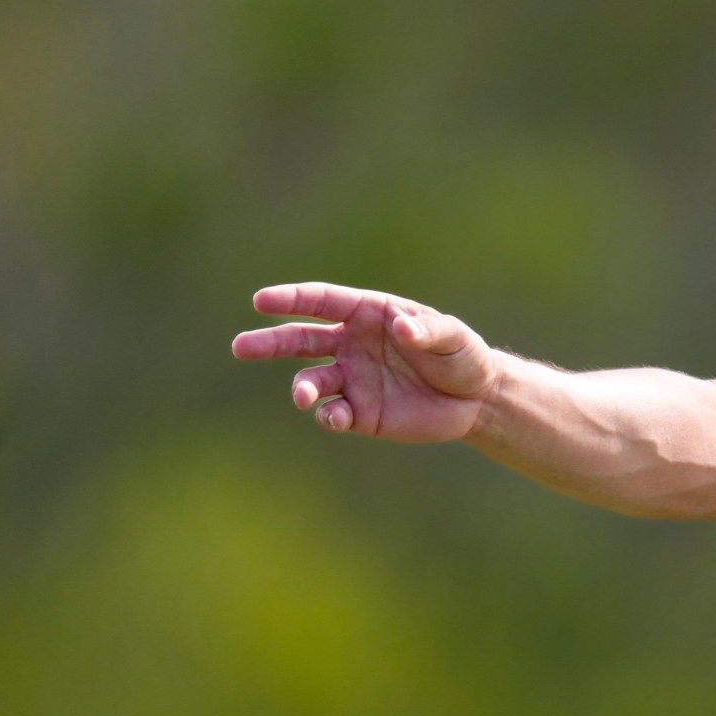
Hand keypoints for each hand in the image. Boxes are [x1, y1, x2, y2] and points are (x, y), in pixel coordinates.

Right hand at [231, 283, 502, 442]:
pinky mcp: (360, 413)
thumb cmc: (462, 356)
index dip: (291, 299)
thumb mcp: (453, 338)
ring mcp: (352, 379)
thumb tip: (402, 328)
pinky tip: (335, 417)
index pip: (321, 301)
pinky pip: (333, 413)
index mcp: (367, 314)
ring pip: (311, 379)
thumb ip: (428, 332)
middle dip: (269, 342)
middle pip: (299, 339)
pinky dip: (328, 416)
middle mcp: (351, 344)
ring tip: (302, 396)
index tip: (261, 300)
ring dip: (302, 387)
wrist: (476, 400)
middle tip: (240, 347)